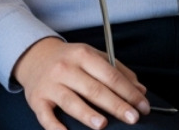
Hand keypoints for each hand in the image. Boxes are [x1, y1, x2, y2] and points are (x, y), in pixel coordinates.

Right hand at [13, 37, 150, 129]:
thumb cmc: (70, 60)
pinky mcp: (37, 100)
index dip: (129, 92)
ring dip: (87, 114)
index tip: (143, 106)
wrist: (34, 57)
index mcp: (83, 55)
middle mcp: (65, 68)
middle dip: (115, 105)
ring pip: (70, 101)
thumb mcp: (93, 56)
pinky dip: (56, 127)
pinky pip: (46, 116)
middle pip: (93, 89)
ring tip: (103, 125)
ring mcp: (50, 85)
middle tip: (133, 118)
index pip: (110, 75)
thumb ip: (118, 71)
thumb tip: (140, 90)